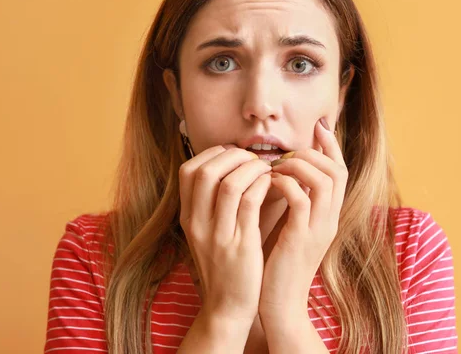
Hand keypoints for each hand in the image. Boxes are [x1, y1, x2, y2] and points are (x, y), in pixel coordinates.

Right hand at [178, 144, 271, 323]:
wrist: (228, 307)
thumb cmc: (225, 264)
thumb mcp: (208, 233)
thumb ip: (213, 203)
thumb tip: (233, 165)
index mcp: (188, 218)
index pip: (188, 170)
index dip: (212, 154)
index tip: (233, 155)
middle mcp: (198, 224)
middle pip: (206, 171)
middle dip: (233, 156)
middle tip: (253, 159)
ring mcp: (218, 235)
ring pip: (229, 184)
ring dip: (252, 168)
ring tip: (266, 170)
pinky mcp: (241, 246)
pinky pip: (250, 202)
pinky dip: (263, 185)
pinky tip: (272, 185)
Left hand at [258, 118, 347, 321]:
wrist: (279, 303)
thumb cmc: (278, 262)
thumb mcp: (290, 226)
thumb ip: (292, 201)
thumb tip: (281, 172)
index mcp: (328, 215)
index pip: (339, 172)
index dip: (331, 146)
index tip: (317, 127)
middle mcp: (329, 219)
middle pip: (338, 171)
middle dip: (315, 152)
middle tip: (289, 151)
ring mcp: (318, 229)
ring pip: (324, 181)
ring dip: (299, 166)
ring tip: (277, 166)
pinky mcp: (301, 239)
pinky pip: (301, 200)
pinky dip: (285, 185)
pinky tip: (269, 183)